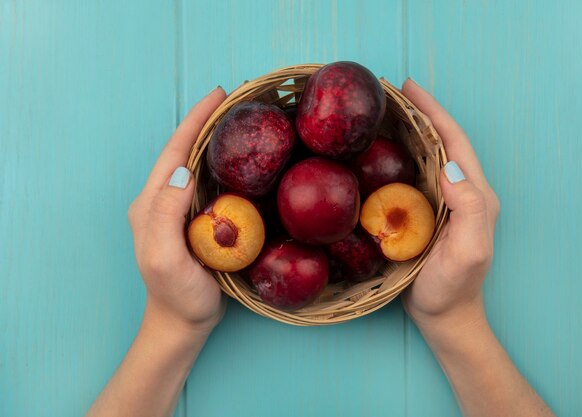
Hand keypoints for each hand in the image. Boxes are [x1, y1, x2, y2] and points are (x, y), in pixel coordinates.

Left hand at [127, 87, 227, 335]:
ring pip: (197, 163)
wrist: (183, 323)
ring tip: (239, 119)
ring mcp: (179, 210)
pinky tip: (240, 158)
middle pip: (184, 151)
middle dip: (206, 122)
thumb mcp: (165, 257)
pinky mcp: (195, 219)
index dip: (195, 121)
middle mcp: (162, 200)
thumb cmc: (176, 294)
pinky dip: (224, 163)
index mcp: (152, 203)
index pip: (175, 152)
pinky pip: (210, 182)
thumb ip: (166, 213)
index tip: (219, 96)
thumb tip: (185, 169)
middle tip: (235, 100)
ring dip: (215, 138)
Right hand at [400, 79, 499, 330]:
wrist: (443, 316)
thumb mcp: (469, 251)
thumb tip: (450, 167)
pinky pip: (410, 174)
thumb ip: (470, 209)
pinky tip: (378, 150)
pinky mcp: (423, 212)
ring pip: (425, 154)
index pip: (454, 142)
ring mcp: (441, 201)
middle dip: (419, 113)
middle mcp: (460, 191)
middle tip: (389, 92)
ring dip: (406, 129)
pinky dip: (396, 155)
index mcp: (474, 194)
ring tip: (382, 111)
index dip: (433, 112)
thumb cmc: (453, 287)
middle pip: (440, 141)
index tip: (409, 89)